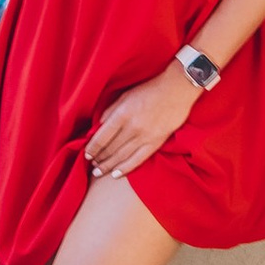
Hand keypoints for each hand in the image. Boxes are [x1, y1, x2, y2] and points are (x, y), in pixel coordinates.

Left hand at [85, 64, 197, 180]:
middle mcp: (132, 127)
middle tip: (92, 165)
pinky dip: (126, 168)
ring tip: (99, 172)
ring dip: (108, 165)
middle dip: (99, 158)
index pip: (102, 137)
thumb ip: (110, 111)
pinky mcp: (156, 142)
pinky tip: (116, 174)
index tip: (86, 154)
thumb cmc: (150, 89)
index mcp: (122, 114)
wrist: (177, 89)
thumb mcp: (125, 95)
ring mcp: (145, 136)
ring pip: (122, 156)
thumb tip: (98, 127)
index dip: (92, 148)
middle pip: (110, 148)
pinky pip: (138, 159)